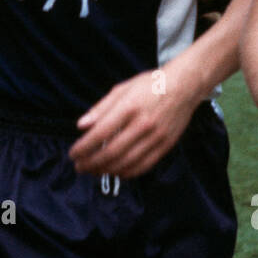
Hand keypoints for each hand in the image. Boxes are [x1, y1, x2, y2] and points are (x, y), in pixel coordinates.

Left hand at [69, 65, 200, 178]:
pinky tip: (115, 172)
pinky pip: (144, 166)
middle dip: (91, 163)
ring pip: (127, 162)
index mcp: (129, 106)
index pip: (100, 133)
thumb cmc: (150, 85)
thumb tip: (81, 126)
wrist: (185, 86)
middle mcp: (143, 124)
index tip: (73, 153)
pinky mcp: (166, 146)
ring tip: (93, 171)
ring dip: (106, 171)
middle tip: (79, 167)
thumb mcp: (122, 89)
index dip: (84, 147)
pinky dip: (127, 173)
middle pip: (112, 152)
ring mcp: (156, 137)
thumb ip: (100, 108)